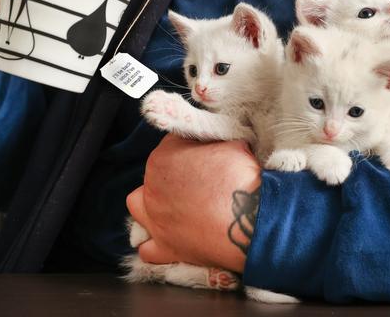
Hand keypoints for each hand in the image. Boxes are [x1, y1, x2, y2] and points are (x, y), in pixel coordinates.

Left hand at [126, 134, 261, 272]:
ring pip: (137, 205)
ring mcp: (156, 220)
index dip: (191, 148)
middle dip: (171, 174)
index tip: (206, 154)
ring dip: (150, 203)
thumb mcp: (230, 143)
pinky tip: (170, 238)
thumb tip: (214, 141)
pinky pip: (147, 249)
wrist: (253, 219)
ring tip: (172, 204)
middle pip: (154, 174)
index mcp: (164, 158)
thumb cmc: (241, 179)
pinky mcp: (166, 249)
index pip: (172, 144)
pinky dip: (154, 243)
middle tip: (195, 179)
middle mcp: (152, 188)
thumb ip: (213, 140)